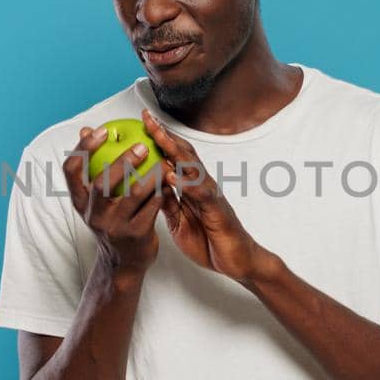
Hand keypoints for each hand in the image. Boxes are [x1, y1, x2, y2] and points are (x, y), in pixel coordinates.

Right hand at [63, 123, 166, 274]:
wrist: (124, 263)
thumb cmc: (113, 221)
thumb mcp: (96, 200)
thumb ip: (92, 169)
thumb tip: (85, 128)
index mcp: (81, 202)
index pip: (71, 171)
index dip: (82, 148)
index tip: (98, 130)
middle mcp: (94, 215)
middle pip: (102, 183)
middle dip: (121, 162)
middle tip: (141, 146)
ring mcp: (114, 226)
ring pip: (132, 195)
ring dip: (149, 175)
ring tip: (161, 161)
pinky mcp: (136, 235)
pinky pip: (151, 207)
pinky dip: (160, 191)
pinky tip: (169, 179)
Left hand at [141, 108, 266, 282]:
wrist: (238, 262)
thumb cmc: (210, 241)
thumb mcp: (180, 222)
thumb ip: (169, 203)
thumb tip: (151, 188)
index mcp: (191, 188)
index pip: (173, 158)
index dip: (158, 141)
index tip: (141, 124)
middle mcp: (202, 186)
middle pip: (182, 154)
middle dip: (164, 135)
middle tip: (147, 118)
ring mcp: (211, 196)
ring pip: (192, 168)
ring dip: (175, 151)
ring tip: (158, 136)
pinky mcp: (217, 211)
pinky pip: (201, 194)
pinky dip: (187, 184)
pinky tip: (172, 176)